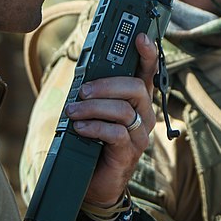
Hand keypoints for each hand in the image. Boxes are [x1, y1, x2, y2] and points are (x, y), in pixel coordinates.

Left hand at [64, 33, 158, 205]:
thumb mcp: (94, 112)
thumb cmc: (93, 142)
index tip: (140, 37)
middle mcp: (144, 114)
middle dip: (107, 85)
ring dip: (94, 108)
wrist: (94, 183)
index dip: (147, 53)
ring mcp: (140, 134)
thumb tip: (82, 78)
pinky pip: (116, 133)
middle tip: (82, 91)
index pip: (147, 71)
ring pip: (124, 110)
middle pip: (136, 88)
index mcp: (137, 99)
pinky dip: (94, 128)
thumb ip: (94, 94)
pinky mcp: (130, 152)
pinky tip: (80, 129)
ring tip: (73, 112)